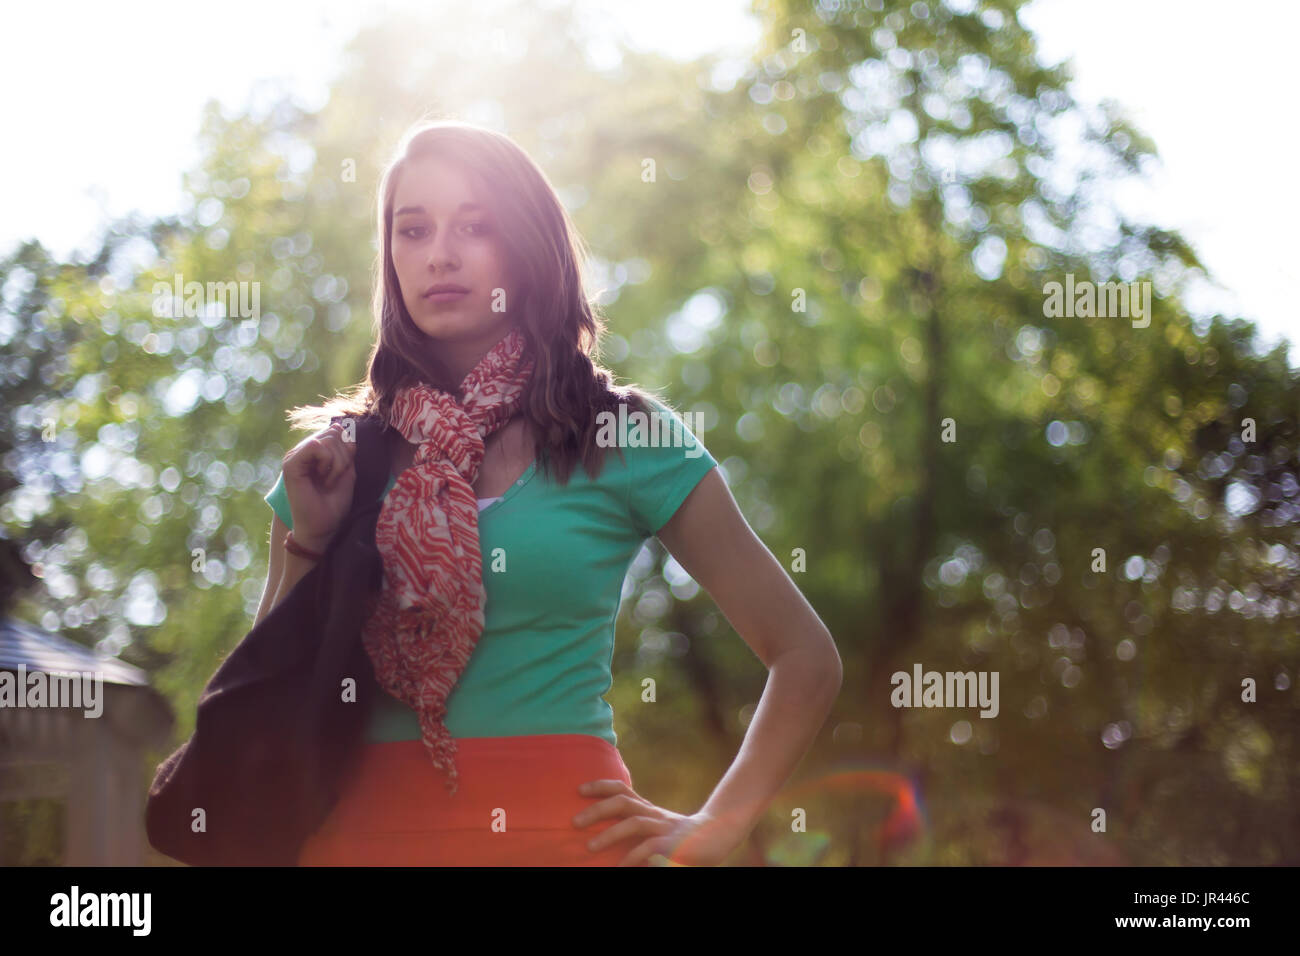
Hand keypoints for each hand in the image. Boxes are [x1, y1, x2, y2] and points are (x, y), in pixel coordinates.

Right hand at [283, 419, 357, 545]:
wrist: (322, 527)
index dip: (347, 449)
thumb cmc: (333, 504)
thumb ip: (346, 451)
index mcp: (314, 453)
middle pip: (333, 432)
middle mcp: (302, 451)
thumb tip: (343, 428)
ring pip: (328, 438)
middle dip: (344, 456)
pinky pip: (317, 446)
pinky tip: (324, 479)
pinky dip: (329, 462)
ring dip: (338, 462)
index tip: (343, 472)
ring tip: (329, 481)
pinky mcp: (291, 464)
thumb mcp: (346, 473)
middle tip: (336, 478)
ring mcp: (295, 456)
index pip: (336, 431)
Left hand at [572, 779, 747, 866]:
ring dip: (610, 834)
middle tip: (574, 822)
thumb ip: (636, 826)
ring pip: (634, 822)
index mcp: (647, 809)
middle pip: (623, 802)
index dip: (600, 786)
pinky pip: (650, 847)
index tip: (579, 789)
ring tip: (589, 847)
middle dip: (596, 810)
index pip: (622, 789)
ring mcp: (664, 828)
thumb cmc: (681, 837)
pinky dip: (633, 856)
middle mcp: (654, 814)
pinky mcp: (674, 844)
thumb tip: (602, 833)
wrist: (718, 837)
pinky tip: (621, 866)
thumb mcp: (656, 827)